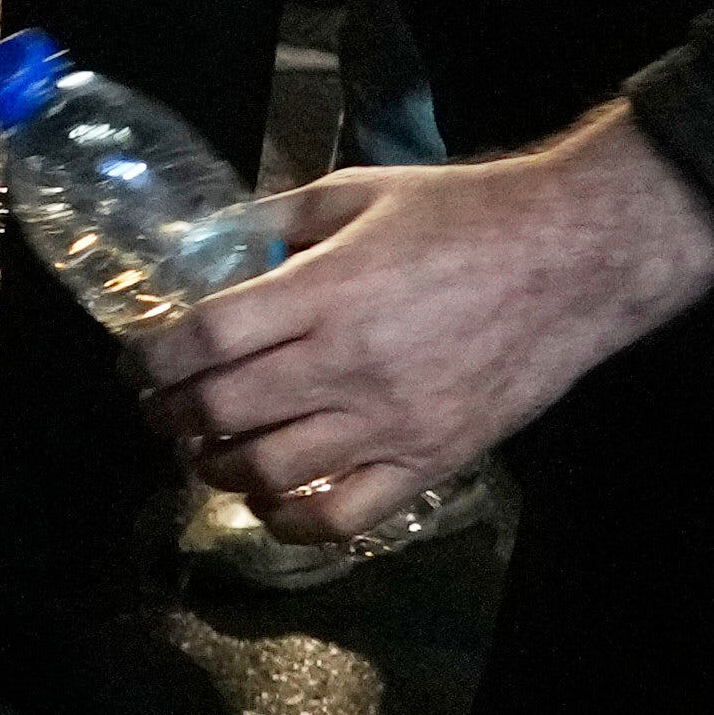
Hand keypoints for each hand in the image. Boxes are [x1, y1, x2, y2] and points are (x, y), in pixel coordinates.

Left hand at [146, 118, 713, 543]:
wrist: (575, 259)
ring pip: (266, 472)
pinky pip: (340, 518)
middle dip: (170, 414)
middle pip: (221, 409)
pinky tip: (269, 503)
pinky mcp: (428, 463)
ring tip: (207, 450)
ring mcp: (389, 423)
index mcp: (324, 292)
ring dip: (216, 466)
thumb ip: (281, 219)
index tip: (138, 362)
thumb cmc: (469, 216)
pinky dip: (288, 522)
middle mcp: (346, 365)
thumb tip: (218, 243)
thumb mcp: (362, 193)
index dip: (152, 358)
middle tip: (161, 407)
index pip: (204, 340)